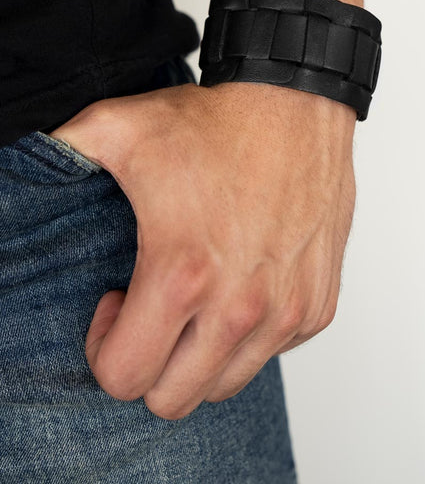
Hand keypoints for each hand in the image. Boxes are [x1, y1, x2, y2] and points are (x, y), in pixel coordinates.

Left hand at [49, 80, 356, 419]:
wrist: (296, 103)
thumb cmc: (218, 121)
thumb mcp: (119, 127)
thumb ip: (60, 151)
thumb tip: (28, 160)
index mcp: (183, 275)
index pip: (124, 378)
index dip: (105, 349)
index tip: (115, 302)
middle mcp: (240, 307)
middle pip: (173, 400)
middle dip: (150, 364)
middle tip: (153, 308)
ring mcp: (285, 311)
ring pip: (224, 385)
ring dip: (200, 355)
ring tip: (197, 299)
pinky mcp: (317, 305)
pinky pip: (272, 354)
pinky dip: (250, 336)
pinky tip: (240, 285)